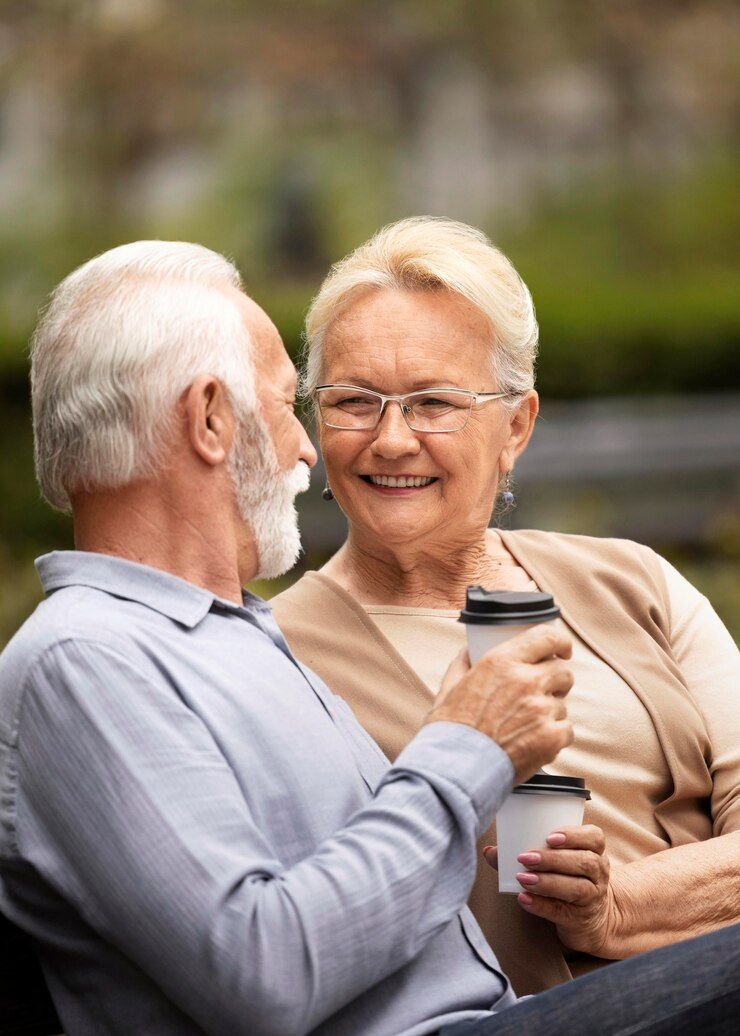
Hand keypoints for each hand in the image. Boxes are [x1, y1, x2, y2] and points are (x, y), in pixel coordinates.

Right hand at [427, 625, 573, 782]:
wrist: (457, 769)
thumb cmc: (450, 730)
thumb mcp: (449, 689)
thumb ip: (462, 665)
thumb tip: (467, 652)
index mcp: (502, 662)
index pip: (546, 637)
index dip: (559, 642)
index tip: (562, 649)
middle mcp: (526, 681)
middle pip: (563, 671)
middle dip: (556, 681)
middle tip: (542, 693)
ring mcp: (542, 710)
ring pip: (563, 704)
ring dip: (550, 713)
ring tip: (526, 727)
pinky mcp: (552, 737)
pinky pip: (566, 730)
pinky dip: (554, 736)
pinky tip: (534, 742)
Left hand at [483, 824, 620, 956]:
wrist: (590, 918)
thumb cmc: (567, 878)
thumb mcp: (556, 862)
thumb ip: (526, 853)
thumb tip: (490, 851)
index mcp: (594, 851)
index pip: (594, 838)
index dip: (574, 835)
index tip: (549, 837)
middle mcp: (598, 873)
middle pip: (584, 862)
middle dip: (553, 859)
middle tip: (525, 858)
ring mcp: (592, 897)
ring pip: (576, 888)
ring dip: (547, 882)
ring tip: (523, 878)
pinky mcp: (579, 919)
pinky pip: (561, 911)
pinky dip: (541, 905)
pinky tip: (524, 899)